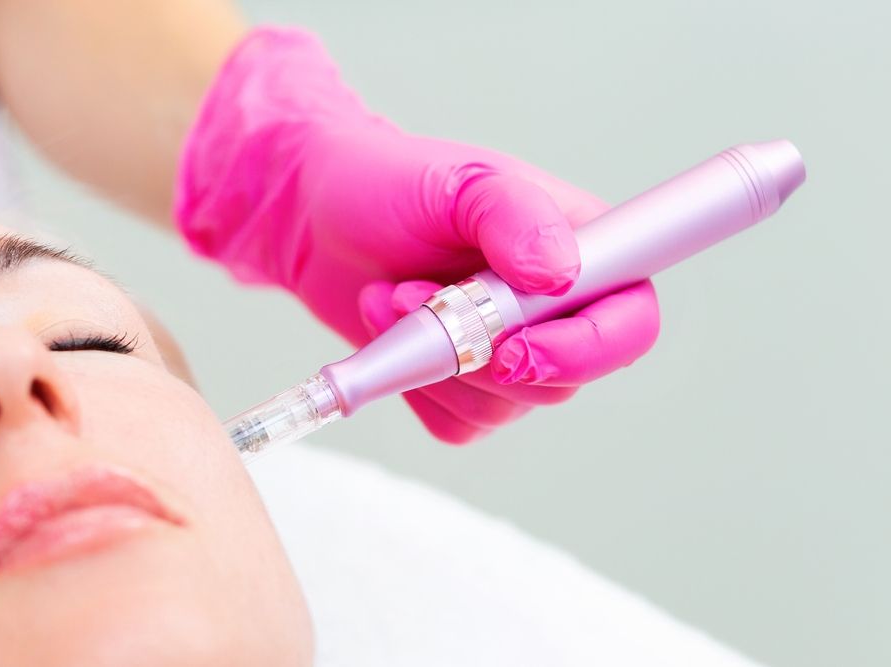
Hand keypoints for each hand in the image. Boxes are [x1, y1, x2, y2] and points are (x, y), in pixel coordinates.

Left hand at [176, 27, 659, 442]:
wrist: (318, 218)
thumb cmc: (389, 184)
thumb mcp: (455, 181)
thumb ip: (512, 216)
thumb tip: (558, 276)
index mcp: (579, 251)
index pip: (631, 322)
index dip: (591, 349)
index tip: (516, 346)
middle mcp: (555, 309)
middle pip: (566, 379)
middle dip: (486, 356)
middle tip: (424, 300)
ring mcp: (510, 353)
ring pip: (505, 408)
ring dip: (438, 363)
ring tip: (394, 295)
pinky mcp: (463, 386)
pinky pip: (458, 423)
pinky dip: (416, 387)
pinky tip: (390, 330)